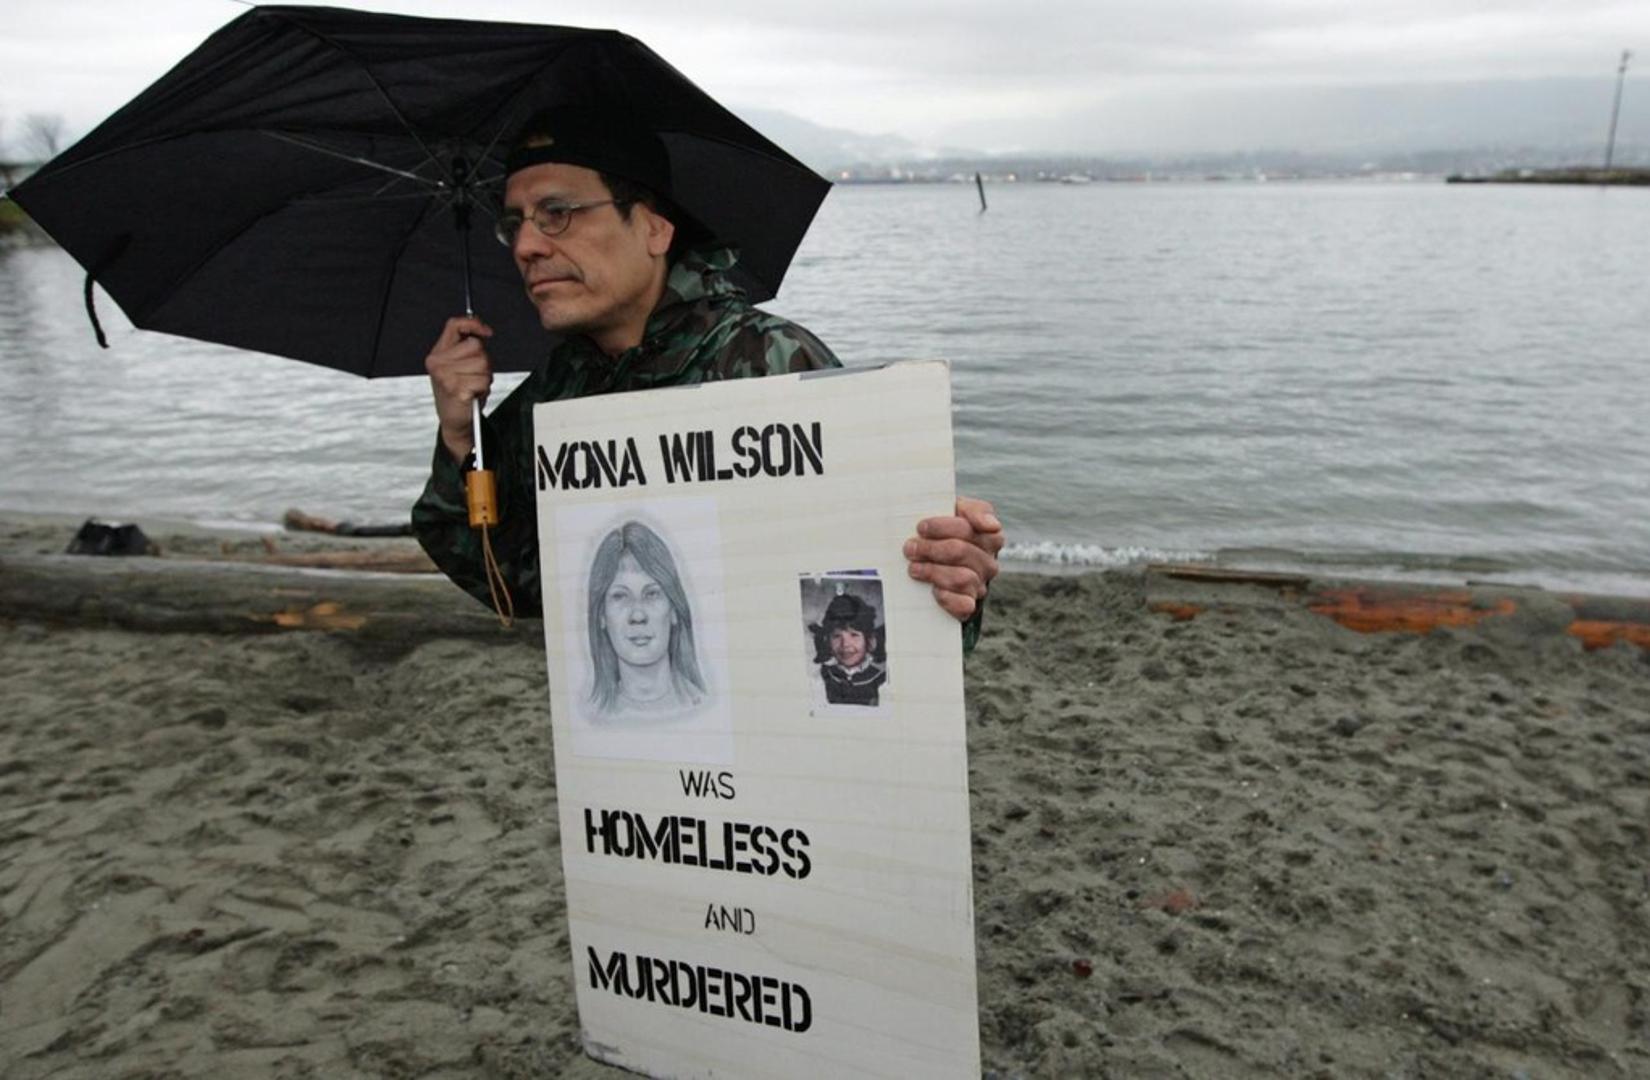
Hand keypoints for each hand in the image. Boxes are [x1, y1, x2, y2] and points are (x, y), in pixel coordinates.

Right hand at [425, 315, 494, 461]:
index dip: (473, 323)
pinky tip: (473, 394)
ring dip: (485, 376)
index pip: (455, 325)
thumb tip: (482, 330)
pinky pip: (484, 380)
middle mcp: (438, 363)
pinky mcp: (456, 389)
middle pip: (476, 345)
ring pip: (483, 363)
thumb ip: (466, 345)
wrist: (453, 420)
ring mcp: (445, 376)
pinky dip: (484, 388)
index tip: (487, 332)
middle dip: (484, 360)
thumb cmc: (458, 391)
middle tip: (474, 375)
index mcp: (437, 353)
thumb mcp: (458, 364)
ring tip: (473, 385)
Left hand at [904, 496, 1003, 620]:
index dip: (942, 527)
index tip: (921, 527)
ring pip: (961, 578)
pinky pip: (964, 605)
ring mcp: (981, 585)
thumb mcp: (955, 513)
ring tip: (913, 567)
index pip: (968, 528)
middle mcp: (989, 562)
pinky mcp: (970, 606)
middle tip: (910, 548)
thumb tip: (991, 524)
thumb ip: (972, 510)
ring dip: (933, 571)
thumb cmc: (945, 535)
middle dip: (930, 548)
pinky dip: (947, 598)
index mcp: (989, 536)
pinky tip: (933, 590)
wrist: (937, 564)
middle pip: (960, 551)